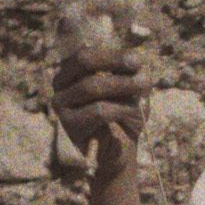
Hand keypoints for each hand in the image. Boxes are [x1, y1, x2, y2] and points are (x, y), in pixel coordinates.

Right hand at [53, 49, 149, 178]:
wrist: (119, 151)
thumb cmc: (124, 115)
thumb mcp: (130, 88)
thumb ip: (130, 72)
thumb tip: (135, 62)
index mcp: (73, 69)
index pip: (86, 53)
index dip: (112, 54)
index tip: (137, 61)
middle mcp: (61, 82)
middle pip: (83, 61)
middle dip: (114, 63)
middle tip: (138, 69)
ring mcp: (60, 102)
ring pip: (91, 85)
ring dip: (122, 85)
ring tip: (144, 89)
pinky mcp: (68, 124)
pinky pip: (97, 110)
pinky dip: (120, 109)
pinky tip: (132, 113)